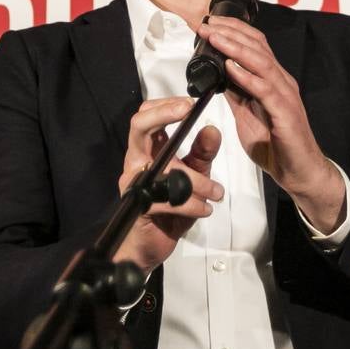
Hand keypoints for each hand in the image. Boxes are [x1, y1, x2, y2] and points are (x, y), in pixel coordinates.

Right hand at [113, 98, 225, 272]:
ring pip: (163, 167)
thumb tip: (212, 129)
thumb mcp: (194, 175)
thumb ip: (202, 153)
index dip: (165, 105)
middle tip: (187, 110)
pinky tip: (204, 209)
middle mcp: (136, 160)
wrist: (152, 245)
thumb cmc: (170, 207)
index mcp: (147, 149)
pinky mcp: (138, 205)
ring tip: (216, 192)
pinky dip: (192, 204)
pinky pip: (168, 199)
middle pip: (138, 126)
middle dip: (163, 114)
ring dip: (196, 180)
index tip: (190, 103)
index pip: (146, 115)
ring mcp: (133, 182)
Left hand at [196, 17, 344, 225]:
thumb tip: (219, 76)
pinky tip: (230, 67)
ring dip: (234, 47)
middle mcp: (281, 82)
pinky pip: (265, 89)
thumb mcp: (248, 115)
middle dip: (229, 32)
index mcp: (272, 80)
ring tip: (214, 37)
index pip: (254, 45)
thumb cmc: (277, 145)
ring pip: (260, 62)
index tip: (208, 23)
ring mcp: (285, 95)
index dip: (232, 31)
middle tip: (205, 23)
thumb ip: (237, 94)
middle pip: (257, 46)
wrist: (299, 172)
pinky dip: (246, 76)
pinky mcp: (285, 113)